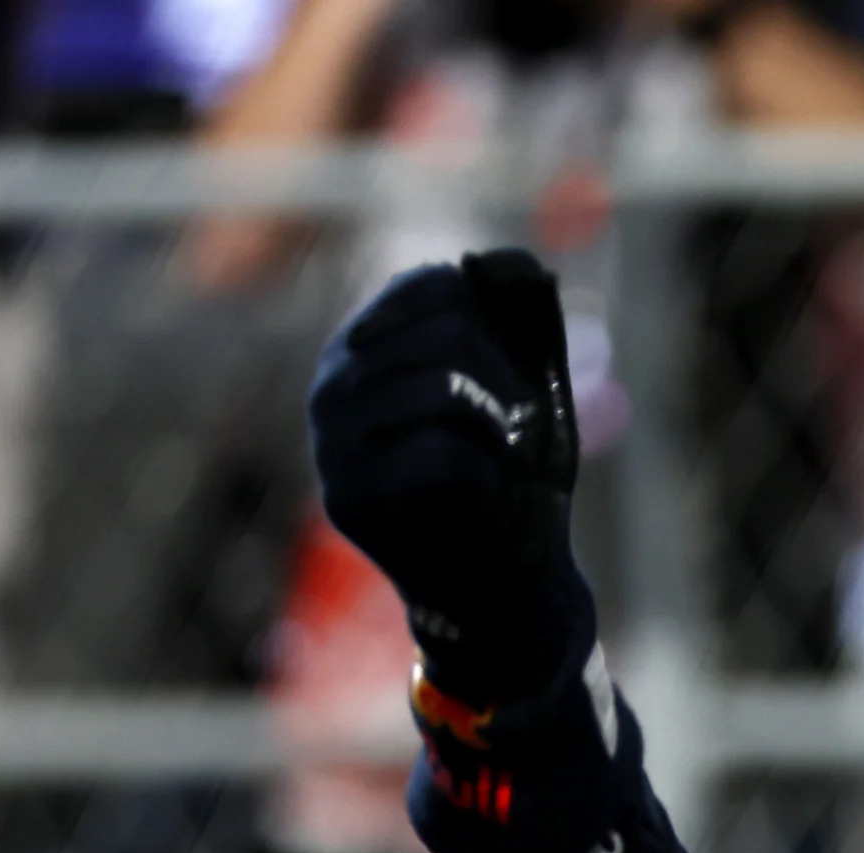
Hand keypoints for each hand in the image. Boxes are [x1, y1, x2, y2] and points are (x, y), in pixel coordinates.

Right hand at [308, 249, 591, 707]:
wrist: (509, 579)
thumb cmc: (516, 474)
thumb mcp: (532, 379)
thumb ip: (522, 313)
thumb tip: (507, 262)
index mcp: (369, 342)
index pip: (437, 286)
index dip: (501, 330)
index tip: (511, 381)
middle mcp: (335, 382)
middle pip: (448, 333)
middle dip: (508, 383)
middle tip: (513, 436)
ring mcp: (331, 441)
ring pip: (444, 389)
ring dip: (501, 433)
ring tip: (495, 466)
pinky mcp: (348, 498)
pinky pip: (440, 453)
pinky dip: (484, 476)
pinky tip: (474, 498)